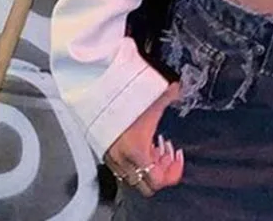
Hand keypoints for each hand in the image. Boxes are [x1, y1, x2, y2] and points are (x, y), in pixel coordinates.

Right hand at [104, 82, 184, 197]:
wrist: (94, 95)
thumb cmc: (122, 98)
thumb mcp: (150, 98)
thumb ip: (168, 95)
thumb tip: (177, 88)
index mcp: (137, 150)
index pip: (158, 180)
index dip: (174, 172)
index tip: (178, 156)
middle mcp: (123, 160)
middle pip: (147, 185)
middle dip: (161, 170)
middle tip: (166, 153)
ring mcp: (112, 159)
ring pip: (135, 178)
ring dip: (148, 166)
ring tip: (154, 147)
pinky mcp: (105, 154)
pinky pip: (124, 168)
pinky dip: (135, 161)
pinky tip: (139, 143)